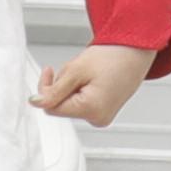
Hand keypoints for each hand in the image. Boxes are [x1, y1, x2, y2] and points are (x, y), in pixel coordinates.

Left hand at [32, 42, 155, 127]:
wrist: (135, 51)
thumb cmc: (112, 56)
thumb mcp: (76, 70)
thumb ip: (54, 90)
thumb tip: (36, 103)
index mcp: (91, 109)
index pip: (52, 107)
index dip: (46, 89)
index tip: (48, 70)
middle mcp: (97, 119)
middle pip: (62, 107)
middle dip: (62, 86)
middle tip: (74, 68)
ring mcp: (101, 117)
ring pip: (70, 104)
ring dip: (71, 87)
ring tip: (88, 72)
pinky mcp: (103, 113)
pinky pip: (81, 103)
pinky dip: (80, 90)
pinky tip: (92, 79)